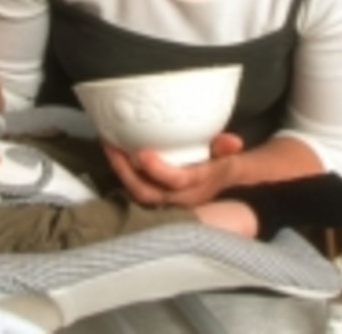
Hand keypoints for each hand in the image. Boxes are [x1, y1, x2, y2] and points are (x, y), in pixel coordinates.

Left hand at [103, 132, 243, 207]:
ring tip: (108, 146)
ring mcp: (165, 199)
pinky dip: (122, 171)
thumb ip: (225, 148)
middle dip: (127, 172)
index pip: (176, 182)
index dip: (158, 170)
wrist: (219, 181)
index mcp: (196, 186)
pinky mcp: (155, 195)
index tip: (142, 153)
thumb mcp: (225, 155)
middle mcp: (179, 197)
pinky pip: (135, 187)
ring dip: (120, 170)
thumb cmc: (218, 164)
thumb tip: (233, 142)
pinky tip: (113, 152)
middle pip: (148, 192)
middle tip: (112, 147)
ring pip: (137, 192)